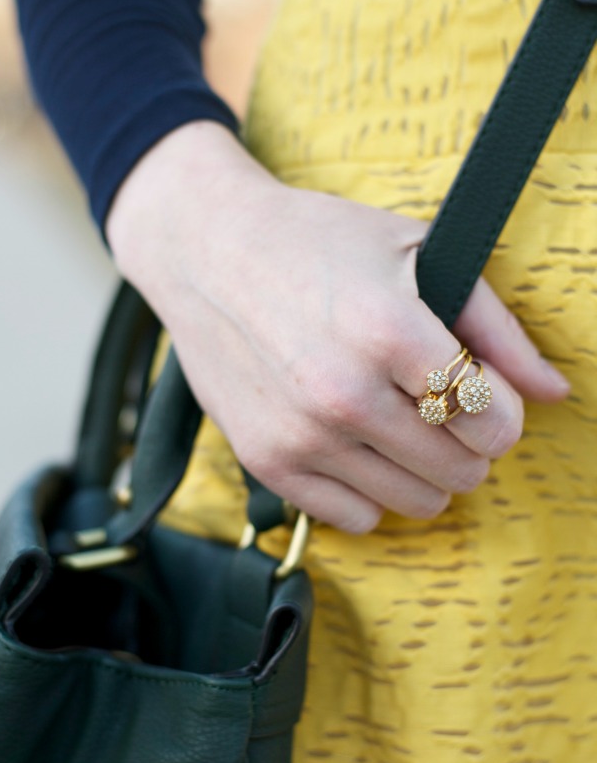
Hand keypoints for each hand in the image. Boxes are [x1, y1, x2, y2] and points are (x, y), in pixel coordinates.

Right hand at [107, 122, 569, 532]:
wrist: (206, 252)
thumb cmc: (316, 242)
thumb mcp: (416, 253)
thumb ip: (496, 325)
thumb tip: (556, 391)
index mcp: (389, 330)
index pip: (494, 422)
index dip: (502, 412)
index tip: (479, 391)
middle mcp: (343, 393)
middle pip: (463, 470)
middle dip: (467, 443)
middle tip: (438, 405)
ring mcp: (301, 434)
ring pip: (417, 503)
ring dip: (425, 472)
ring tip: (400, 425)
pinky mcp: (267, 462)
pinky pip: (356, 519)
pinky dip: (370, 492)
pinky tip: (356, 445)